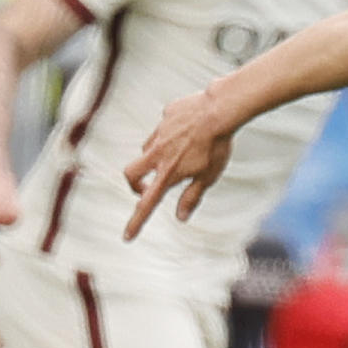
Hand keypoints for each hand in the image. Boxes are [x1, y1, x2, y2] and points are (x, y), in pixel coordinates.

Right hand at [122, 88, 236, 238]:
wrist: (220, 111)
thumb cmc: (217, 147)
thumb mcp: (208, 177)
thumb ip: (192, 197)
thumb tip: (180, 217)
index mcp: (168, 173)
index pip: (148, 204)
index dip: (137, 222)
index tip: (127, 236)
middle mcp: (157, 154)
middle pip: (130, 173)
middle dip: (134, 184)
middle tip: (147, 188)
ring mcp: (159, 134)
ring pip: (147, 150)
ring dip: (156, 158)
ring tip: (182, 155)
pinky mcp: (165, 117)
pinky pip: (163, 129)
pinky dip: (171, 135)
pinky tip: (191, 130)